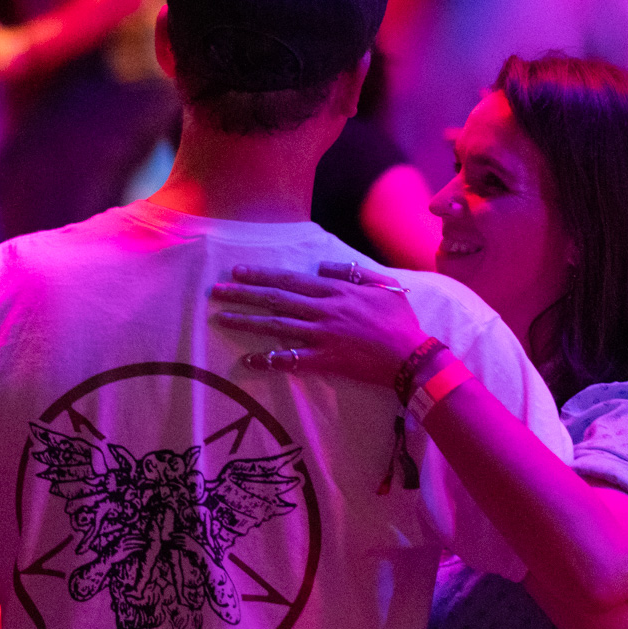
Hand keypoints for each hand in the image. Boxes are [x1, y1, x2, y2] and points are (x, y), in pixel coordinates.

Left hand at [210, 263, 432, 387]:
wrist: (410, 356)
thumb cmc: (400, 321)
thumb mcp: (382, 286)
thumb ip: (352, 273)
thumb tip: (322, 268)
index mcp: (336, 291)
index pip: (291, 280)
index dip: (263, 275)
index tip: (239, 272)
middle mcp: (324, 311)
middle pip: (276, 300)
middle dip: (244, 294)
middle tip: (217, 291)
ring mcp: (322, 337)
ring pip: (277, 326)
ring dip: (247, 322)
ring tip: (222, 318)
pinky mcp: (324, 361)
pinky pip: (290, 360)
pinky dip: (268, 360)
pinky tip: (247, 359)